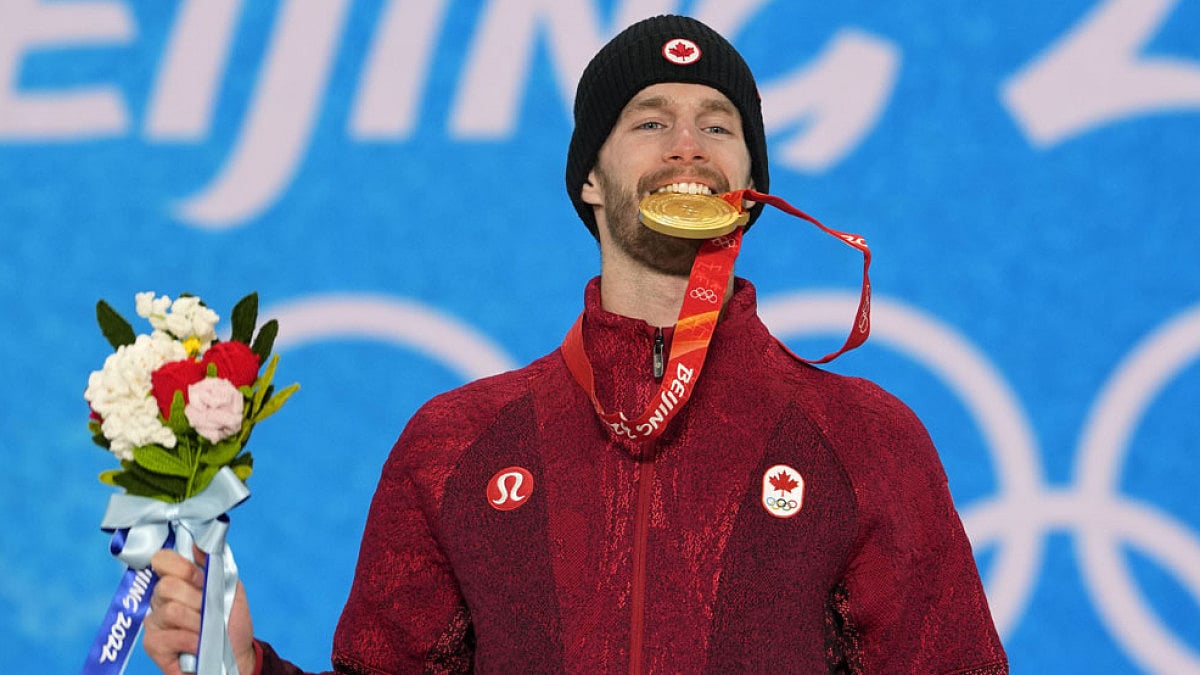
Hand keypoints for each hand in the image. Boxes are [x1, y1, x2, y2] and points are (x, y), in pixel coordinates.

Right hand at [144, 547, 256, 674]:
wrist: (235, 655)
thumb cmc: (231, 623)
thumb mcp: (231, 589)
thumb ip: (215, 565)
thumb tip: (200, 543)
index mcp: (178, 580)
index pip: (162, 559)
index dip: (182, 568)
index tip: (202, 580)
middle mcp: (161, 598)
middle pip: (167, 586)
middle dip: (197, 600)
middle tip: (210, 612)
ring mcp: (154, 621)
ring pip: (171, 612)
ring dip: (197, 623)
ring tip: (206, 631)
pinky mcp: (152, 644)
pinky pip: (168, 636)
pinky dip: (191, 641)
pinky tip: (197, 645)